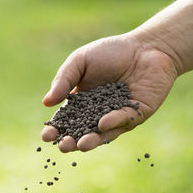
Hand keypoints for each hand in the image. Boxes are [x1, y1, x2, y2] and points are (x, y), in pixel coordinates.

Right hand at [41, 33, 177, 152]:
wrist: (146, 46)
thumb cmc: (111, 52)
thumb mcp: (80, 61)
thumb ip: (63, 80)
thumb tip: (46, 102)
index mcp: (81, 102)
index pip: (65, 120)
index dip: (55, 129)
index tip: (46, 136)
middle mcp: (98, 113)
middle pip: (81, 132)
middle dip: (71, 141)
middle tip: (63, 146)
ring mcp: (116, 116)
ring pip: (102, 133)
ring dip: (91, 140)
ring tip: (80, 145)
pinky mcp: (136, 115)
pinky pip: (122, 121)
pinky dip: (112, 122)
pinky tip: (102, 124)